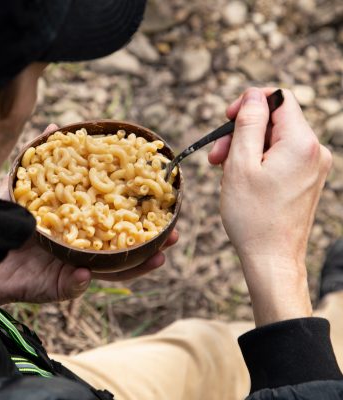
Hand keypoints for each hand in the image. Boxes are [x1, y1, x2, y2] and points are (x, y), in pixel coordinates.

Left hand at [0, 124, 178, 304]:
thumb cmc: (4, 221)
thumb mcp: (21, 188)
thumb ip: (38, 160)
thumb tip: (54, 126)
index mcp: (79, 226)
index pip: (115, 221)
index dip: (140, 215)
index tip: (165, 204)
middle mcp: (81, 249)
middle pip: (123, 250)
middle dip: (151, 245)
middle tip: (174, 234)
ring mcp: (71, 270)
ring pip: (109, 272)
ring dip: (133, 267)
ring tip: (156, 258)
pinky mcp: (53, 288)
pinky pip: (71, 287)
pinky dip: (79, 282)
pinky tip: (86, 273)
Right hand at [208, 88, 331, 325]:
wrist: (272, 258)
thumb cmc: (253, 215)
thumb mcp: (241, 164)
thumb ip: (248, 124)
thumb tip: (253, 96)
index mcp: (302, 143)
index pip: (279, 99)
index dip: (250, 103)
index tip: (227, 119)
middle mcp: (315, 151)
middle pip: (275, 121)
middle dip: (242, 132)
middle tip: (216, 156)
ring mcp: (314, 167)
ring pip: (275, 140)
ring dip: (246, 149)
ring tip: (225, 171)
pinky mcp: (308, 180)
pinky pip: (281, 157)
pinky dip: (259, 162)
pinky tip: (241, 180)